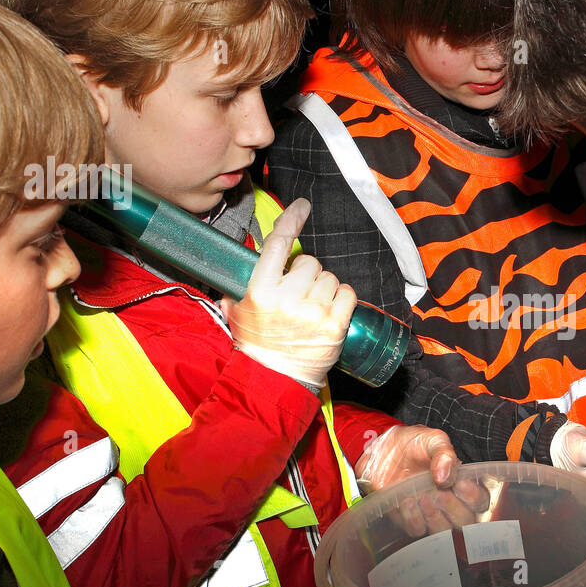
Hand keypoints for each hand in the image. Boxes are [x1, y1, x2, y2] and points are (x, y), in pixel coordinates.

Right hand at [223, 198, 356, 389]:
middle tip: (299, 295)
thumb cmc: (257, 346)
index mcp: (261, 290)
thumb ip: (238, 289)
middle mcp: (288, 298)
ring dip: (324, 288)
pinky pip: (348, 294)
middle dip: (307, 274)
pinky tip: (330, 311)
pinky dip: (342, 299)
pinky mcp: (335, 325)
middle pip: (310, 262)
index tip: (302, 206)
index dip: (291, 220)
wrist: (275, 381)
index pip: (279, 244)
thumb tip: (242, 269)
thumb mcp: (237, 314)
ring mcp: (314, 312)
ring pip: (331, 278)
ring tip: (311, 308)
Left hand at [357, 426, 490, 535]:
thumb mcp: (432, 439)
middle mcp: (450, 503)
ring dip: (434, 516)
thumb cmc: (413, 445)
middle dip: (453, 509)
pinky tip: (406, 501)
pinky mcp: (410, 520)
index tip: (459, 484)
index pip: (480, 501)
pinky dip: (413, 518)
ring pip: (443, 531)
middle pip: (465, 521)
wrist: (382, 451)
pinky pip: (417, 530)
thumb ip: (444, 453)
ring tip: (422, 497)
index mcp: (462, 483)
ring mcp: (431, 513)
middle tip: (440, 493)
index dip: (473, 497)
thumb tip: (446, 476)